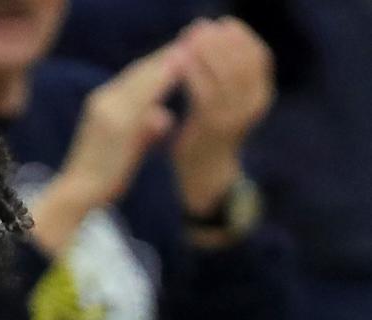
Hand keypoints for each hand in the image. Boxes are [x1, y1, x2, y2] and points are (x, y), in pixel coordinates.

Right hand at [32, 42, 185, 254]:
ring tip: (188, 52)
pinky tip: (178, 71)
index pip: (133, 76)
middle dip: (164, 57)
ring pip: (142, 79)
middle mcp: (103, 100)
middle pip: (139, 71)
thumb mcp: (125, 147)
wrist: (78, 194)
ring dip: (165, 64)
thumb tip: (164, 117)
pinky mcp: (117, 123)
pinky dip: (161, 80)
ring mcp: (109, 110)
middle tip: (190, 46)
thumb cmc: (101, 177)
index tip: (179, 54)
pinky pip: (143, 96)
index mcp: (102, 104)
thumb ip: (144, 129)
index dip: (156, 62)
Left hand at [171, 17, 273, 216]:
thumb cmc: (211, 134)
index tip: (222, 23)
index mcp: (261, 95)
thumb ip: (229, 75)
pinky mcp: (213, 127)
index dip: (241, 36)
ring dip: (204, 51)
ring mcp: (235, 117)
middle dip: (219, 40)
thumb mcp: (228, 102)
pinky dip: (192, 72)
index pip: (258, 56)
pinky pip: (203, 91)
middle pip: (240, 60)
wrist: (205, 176)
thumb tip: (218, 35)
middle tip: (198, 27)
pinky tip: (178, 61)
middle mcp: (254, 105)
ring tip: (187, 39)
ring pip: (223, 73)